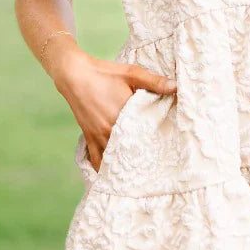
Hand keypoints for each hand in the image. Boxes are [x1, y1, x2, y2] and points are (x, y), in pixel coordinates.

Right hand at [50, 46, 175, 170]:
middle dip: (142, 158)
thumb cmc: (105, 73)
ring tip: (137, 175)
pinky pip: (96, 158)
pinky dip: (103, 167)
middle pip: (130, 151)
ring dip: (124, 164)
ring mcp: (98, 135)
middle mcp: (110, 129)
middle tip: (155, 167)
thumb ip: (154, 82)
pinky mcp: (88, 136)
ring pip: (113, 158)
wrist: (74, 75)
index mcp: (124, 115)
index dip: (156, 144)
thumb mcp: (132, 73)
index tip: (167, 151)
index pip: (144, 135)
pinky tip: (111, 175)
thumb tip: (176, 87)